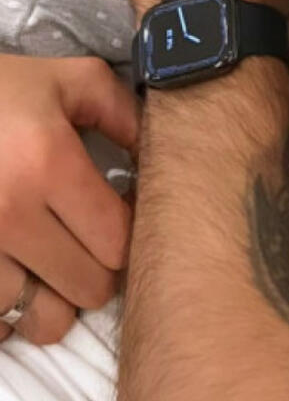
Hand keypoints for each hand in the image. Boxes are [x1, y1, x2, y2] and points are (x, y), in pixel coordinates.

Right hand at [0, 55, 138, 345]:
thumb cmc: (0, 91)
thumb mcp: (68, 80)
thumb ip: (124, 114)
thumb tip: (160, 163)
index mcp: (47, 164)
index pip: (118, 241)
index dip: (129, 232)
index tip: (119, 213)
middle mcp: (9, 215)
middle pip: (90, 289)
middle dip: (99, 267)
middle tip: (86, 239)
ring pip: (45, 320)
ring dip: (55, 297)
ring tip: (49, 261)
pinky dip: (10, 312)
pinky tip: (14, 275)